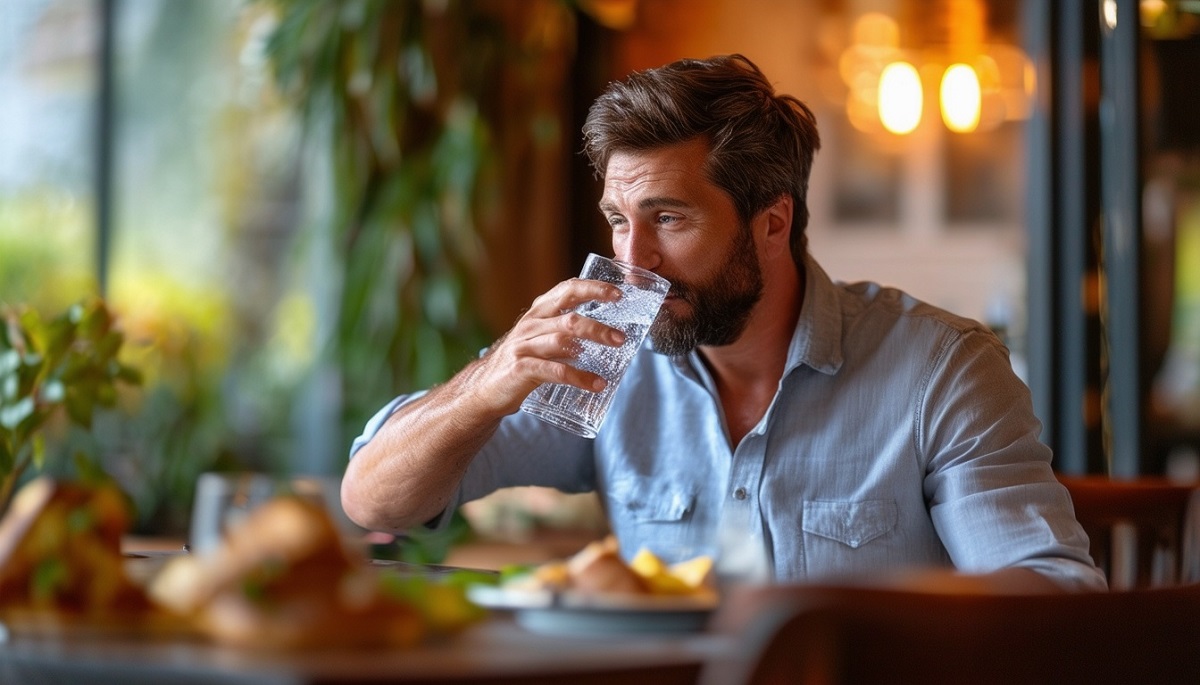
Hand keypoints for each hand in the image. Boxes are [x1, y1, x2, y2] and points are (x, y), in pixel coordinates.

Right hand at [460, 277, 627, 417]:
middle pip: (569, 318)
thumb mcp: (542, 340)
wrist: (486, 390)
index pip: (567, 290)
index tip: (618, 294)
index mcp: (538, 313)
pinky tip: (596, 384)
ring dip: (592, 345)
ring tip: (615, 354)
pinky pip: (555, 371)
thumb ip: (567, 333)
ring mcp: (524, 347)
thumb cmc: (521, 363)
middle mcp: (531, 326)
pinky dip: (579, 377)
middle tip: (620, 337)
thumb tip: (605, 332)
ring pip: (563, 340)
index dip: (593, 289)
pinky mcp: (521, 369)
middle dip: (598, 326)